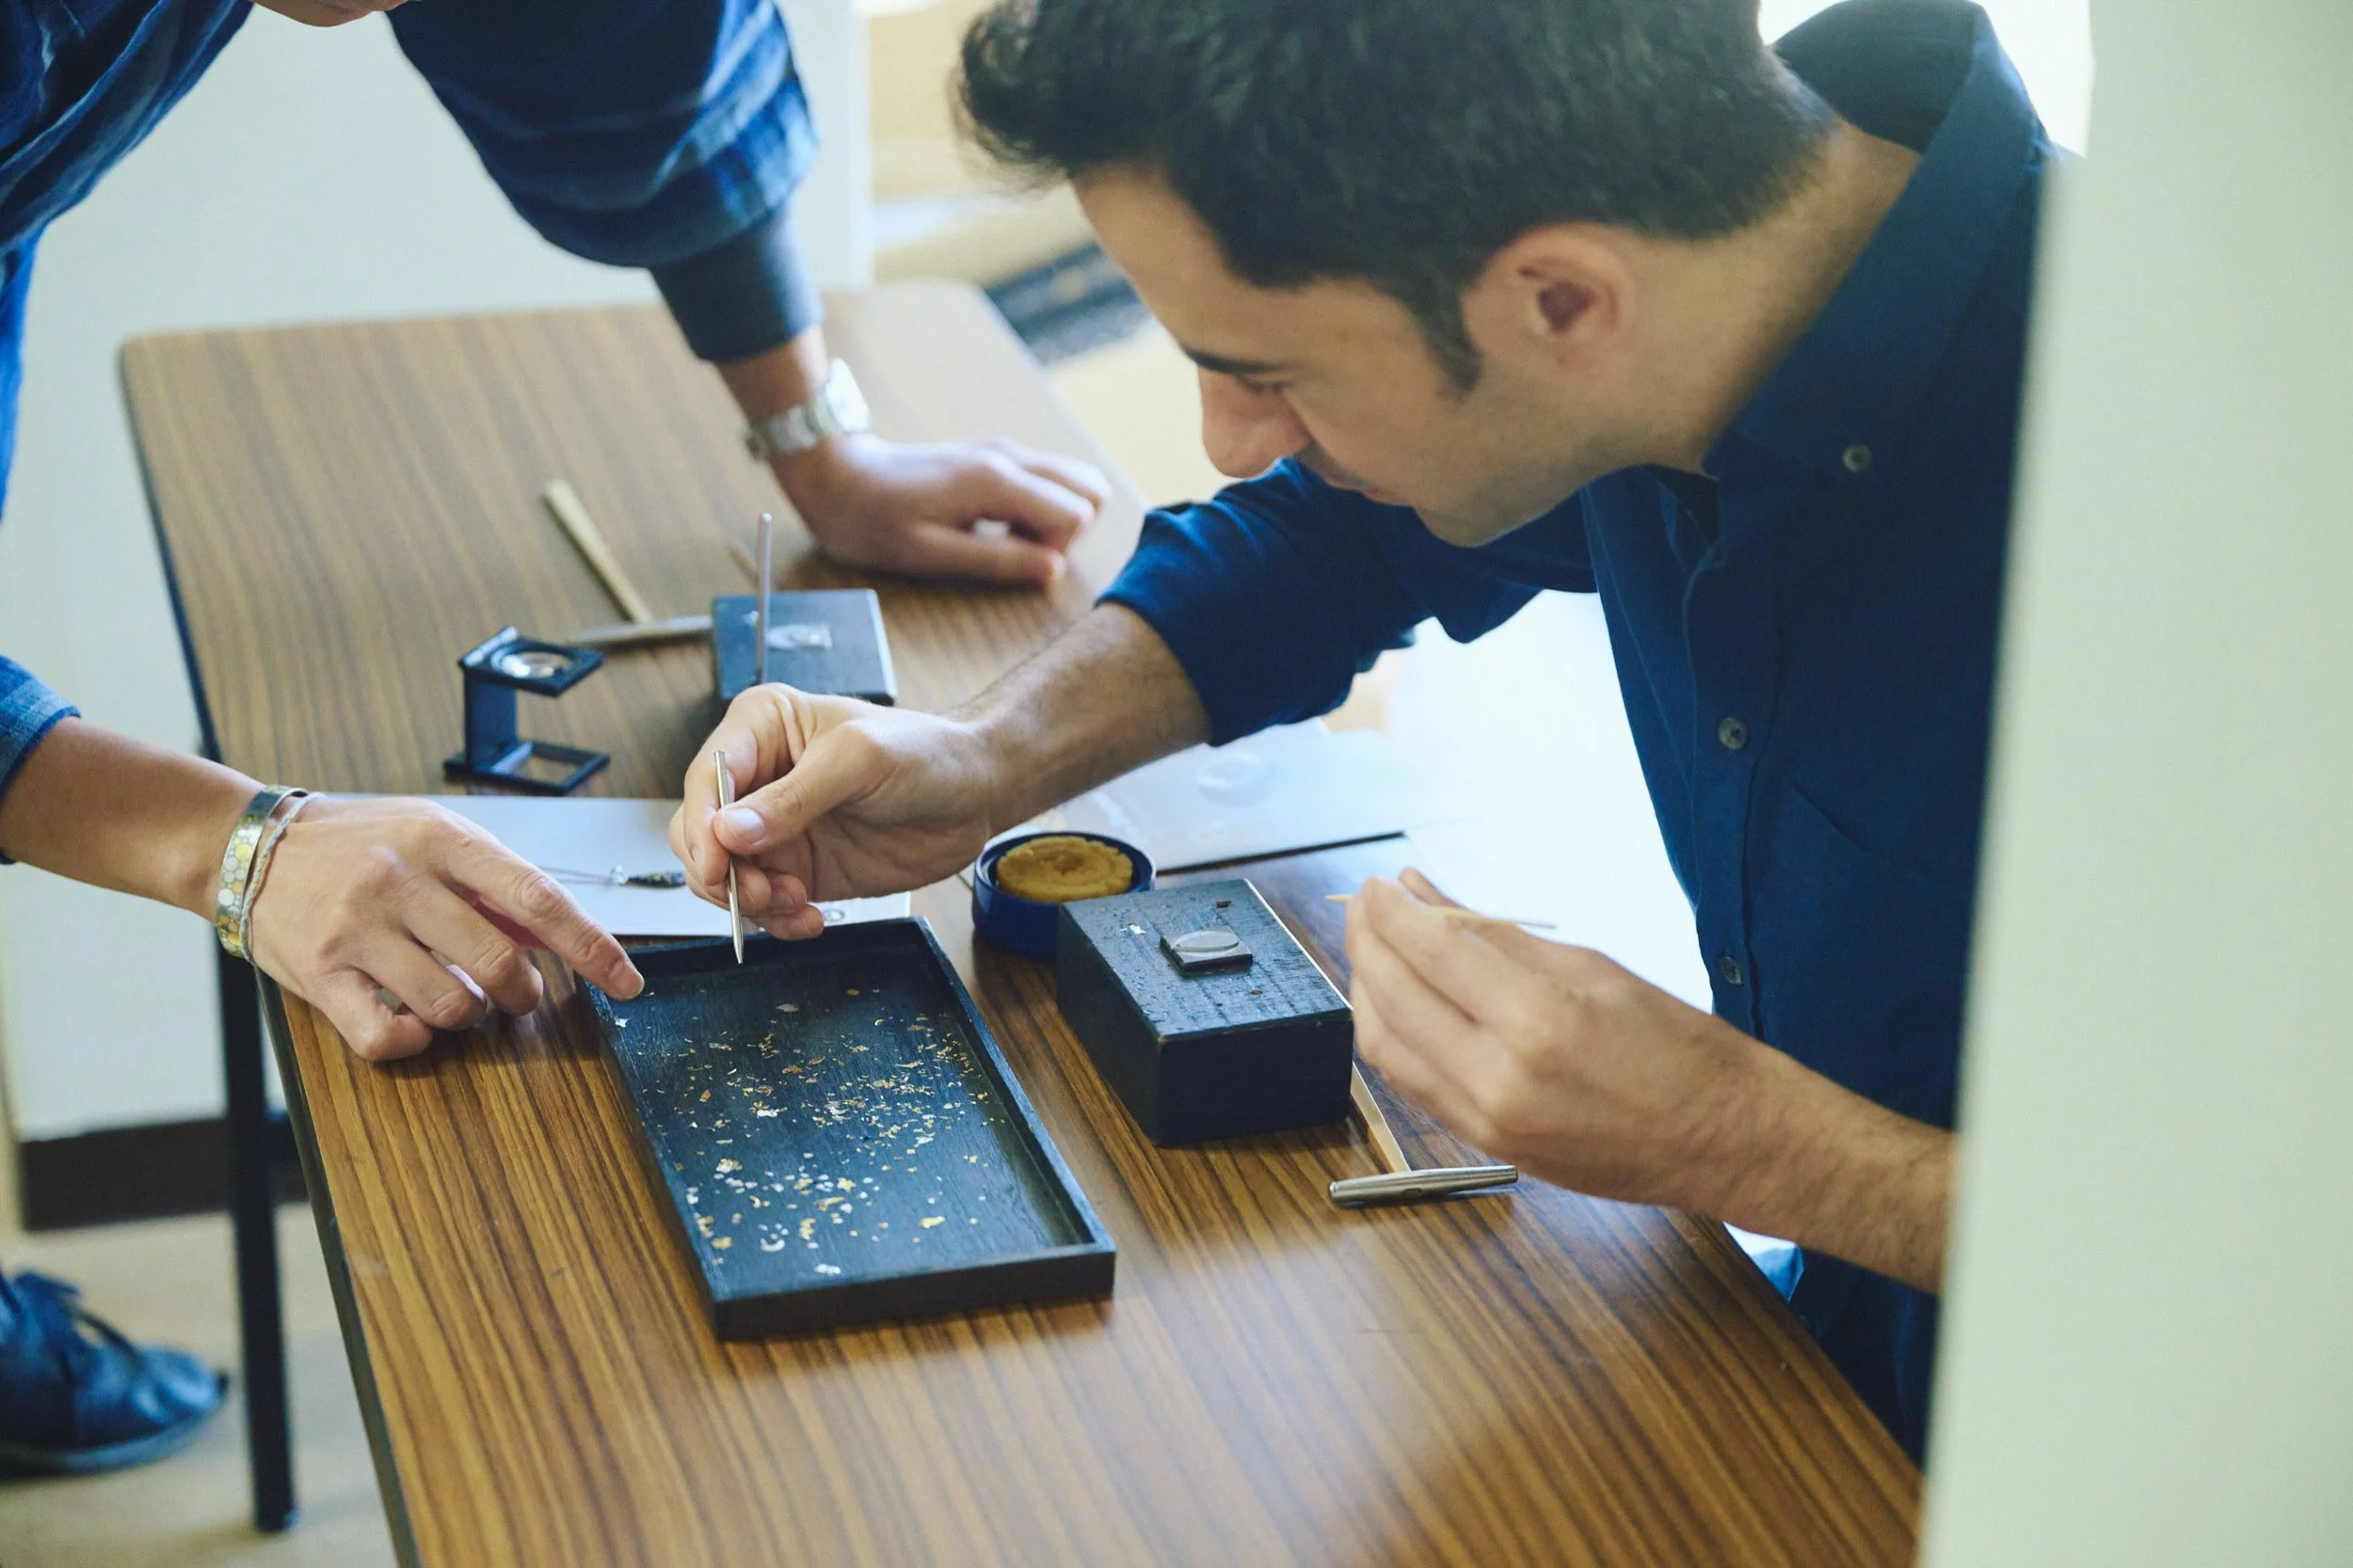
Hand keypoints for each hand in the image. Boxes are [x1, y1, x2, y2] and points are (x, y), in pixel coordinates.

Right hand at [246, 797, 643, 1061]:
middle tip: (517, 994)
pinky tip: (412, 1024)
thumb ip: (493, 882)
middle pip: (499, 962)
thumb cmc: (357, 842)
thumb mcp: (431, 835)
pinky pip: (383, 1035)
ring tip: (458, 999)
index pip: (538, 898)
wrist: (247, 845)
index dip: (591, 946)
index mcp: (443, 841)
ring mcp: (357, 928)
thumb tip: (560, 935)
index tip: (627, 981)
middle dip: (524, 993)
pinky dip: (413, 1042)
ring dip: (470, 1016)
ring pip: (449, 1004)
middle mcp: (401, 881)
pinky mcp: (318, 973)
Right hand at [671, 685, 998, 938]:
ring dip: (751, 901)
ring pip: (725, 875)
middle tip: (762, 892)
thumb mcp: (858, 761)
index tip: (717, 862)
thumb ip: (793, 798)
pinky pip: (763, 903)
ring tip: (794, 903)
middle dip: (722, 870)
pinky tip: (809, 918)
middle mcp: (759, 778)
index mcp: (762, 728)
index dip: (702, 824)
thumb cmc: (925, 752)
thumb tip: (729, 832)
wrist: (975, 795)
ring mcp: (776, 828)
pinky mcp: (799, 868)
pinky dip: (777, 920)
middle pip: (700, 832)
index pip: (706, 777)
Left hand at [773, 432, 1110, 585]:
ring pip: (1076, 480)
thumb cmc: (874, 521)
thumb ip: (995, 561)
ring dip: (1058, 517)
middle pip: (1091, 489)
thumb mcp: (929, 554)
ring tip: (1009, 538)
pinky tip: (1001, 524)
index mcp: (995, 481)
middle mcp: (1010, 456)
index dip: (1057, 550)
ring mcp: (1006, 450)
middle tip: (1020, 550)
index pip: (1075, 514)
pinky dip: (1042, 506)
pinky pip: (1050, 479)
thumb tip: (1054, 571)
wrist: (839, 475)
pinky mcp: (998, 454)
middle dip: (1069, 531)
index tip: (1014, 561)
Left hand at [1343, 869, 1766, 1205]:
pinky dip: (1393, 1038)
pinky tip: (1398, 1004)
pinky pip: (1412, 1085)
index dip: (1392, 912)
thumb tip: (1425, 894)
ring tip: (1374, 950)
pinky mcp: (1487, 1146)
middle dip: (1367, 944)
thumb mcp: (1595, 967)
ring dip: (1367, 993)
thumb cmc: (1678, 1046)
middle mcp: (1501, 1079)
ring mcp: (1488, 1122)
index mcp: (1539, 1021)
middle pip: (1393, 1000)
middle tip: (1367, 908)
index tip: (1379, 884)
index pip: (1431, 952)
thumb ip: (1497, 934)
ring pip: (1386, 1050)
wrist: (1724, 1140)